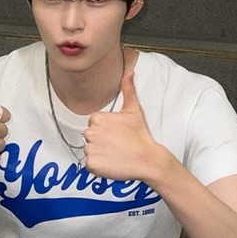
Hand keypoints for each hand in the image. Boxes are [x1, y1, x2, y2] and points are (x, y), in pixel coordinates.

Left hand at [82, 65, 168, 184]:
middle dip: (100, 141)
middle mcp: (90, 132)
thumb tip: (128, 71)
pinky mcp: (91, 164)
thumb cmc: (140, 135)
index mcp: (97, 118)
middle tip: (116, 144)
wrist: (147, 158)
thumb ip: (127, 89)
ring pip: (89, 150)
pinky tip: (112, 163)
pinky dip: (99, 166)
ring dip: (99, 153)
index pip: (93, 124)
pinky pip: (90, 164)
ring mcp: (90, 149)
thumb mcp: (133, 110)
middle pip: (89, 137)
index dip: (105, 130)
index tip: (116, 134)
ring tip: (115, 153)